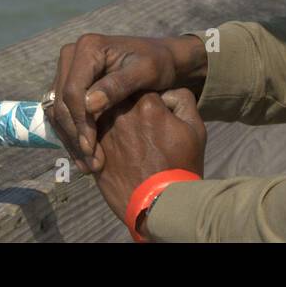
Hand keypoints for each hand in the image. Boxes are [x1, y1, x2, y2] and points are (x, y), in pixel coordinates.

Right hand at [46, 33, 206, 173]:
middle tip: (91, 163)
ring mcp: (69, 71)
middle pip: (61, 102)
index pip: (73, 90)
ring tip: (89, 165)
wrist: (162, 60)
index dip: (80, 121)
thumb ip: (118, 85)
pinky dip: (72, 135)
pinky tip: (85, 157)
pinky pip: (63, 113)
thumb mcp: (144, 72)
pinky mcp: (70, 86)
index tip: (91, 147)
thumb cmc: (158, 64)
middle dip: (74, 135)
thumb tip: (90, 106)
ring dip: (71, 140)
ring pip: (58, 111)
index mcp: (88, 47)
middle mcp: (73, 56)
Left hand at [93, 88, 205, 231]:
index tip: (150, 102)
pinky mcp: (93, 150)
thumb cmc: (181, 166)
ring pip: (101, 111)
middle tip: (134, 116)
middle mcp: (121, 113)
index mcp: (147, 103)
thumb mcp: (195, 129)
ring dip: (108, 116)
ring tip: (123, 131)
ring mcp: (104, 132)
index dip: (145, 91)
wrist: (160, 204)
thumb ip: (182, 99)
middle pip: (118, 95)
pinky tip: (109, 145)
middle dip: (124, 101)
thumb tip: (167, 91)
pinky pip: (89, 133)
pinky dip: (95, 134)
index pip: (140, 82)